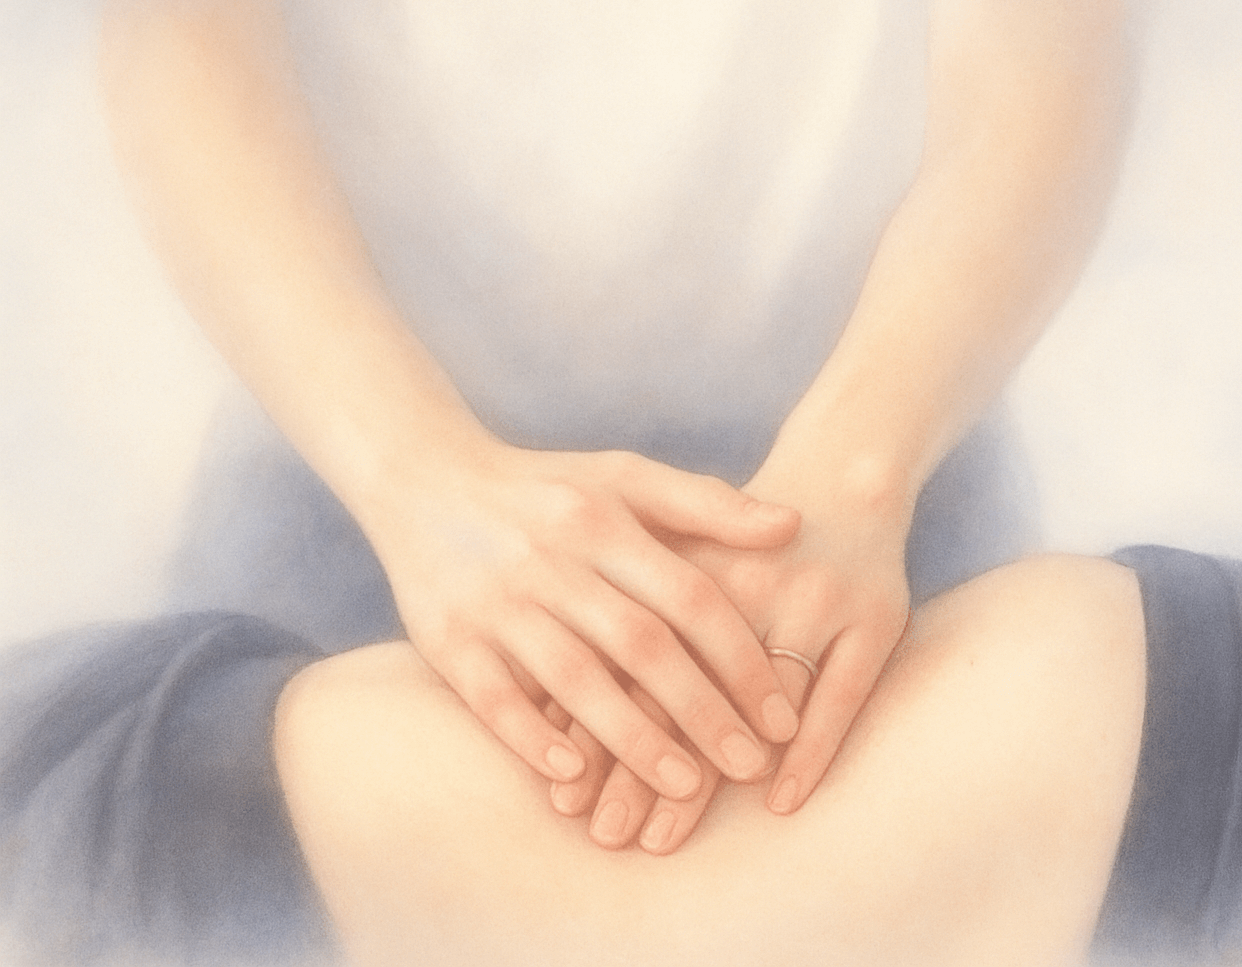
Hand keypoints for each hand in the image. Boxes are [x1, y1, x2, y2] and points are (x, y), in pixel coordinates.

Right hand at [359, 438, 803, 801]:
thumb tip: (793, 526)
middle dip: (702, 711)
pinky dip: (531, 738)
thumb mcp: (625, 477)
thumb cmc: (549, 489)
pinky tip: (574, 776)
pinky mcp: (447, 640)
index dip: (741, 659)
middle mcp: (552, 560)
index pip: (689, 597)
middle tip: (751, 767)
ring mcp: (497, 602)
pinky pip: (492, 698)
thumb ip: (708, 504)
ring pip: (574, 678)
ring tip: (684, 788)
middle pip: (641, 644)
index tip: (782, 718)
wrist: (424, 480)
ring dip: (632, 738)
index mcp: (604, 519)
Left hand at [551, 463, 911, 851]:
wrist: (843, 472)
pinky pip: (842, 697)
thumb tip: (546, 699)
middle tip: (607, 834)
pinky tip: (780, 803)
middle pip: (686, 688)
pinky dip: (812, 752)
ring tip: (662, 837)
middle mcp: (753, 583)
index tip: (565, 796)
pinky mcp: (872, 619)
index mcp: (692, 564)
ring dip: (710, 775)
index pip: (632, 660)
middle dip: (639, 767)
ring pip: (759, 702)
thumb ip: (617, 609)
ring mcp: (816, 601)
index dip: (598, 727)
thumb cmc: (739, 533)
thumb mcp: (677, 541)